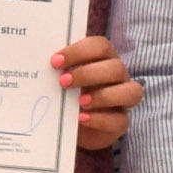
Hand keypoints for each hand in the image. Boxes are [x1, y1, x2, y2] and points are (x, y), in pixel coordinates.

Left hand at [59, 35, 143, 150]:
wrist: (68, 126)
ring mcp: (123, 99)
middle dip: (88, 74)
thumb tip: (41, 63)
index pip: (101, 46)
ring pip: (131, 92)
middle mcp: (118, 76)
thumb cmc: (65, 94)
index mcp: (104, 59)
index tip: (56, 61)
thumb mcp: (60, 80)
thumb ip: (57, 70)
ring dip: (103, 96)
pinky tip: (81, 118)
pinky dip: (100, 119)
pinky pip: (120, 120)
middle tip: (63, 82)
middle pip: (116, 68)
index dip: (80, 51)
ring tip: (79, 102)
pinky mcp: (121, 122)